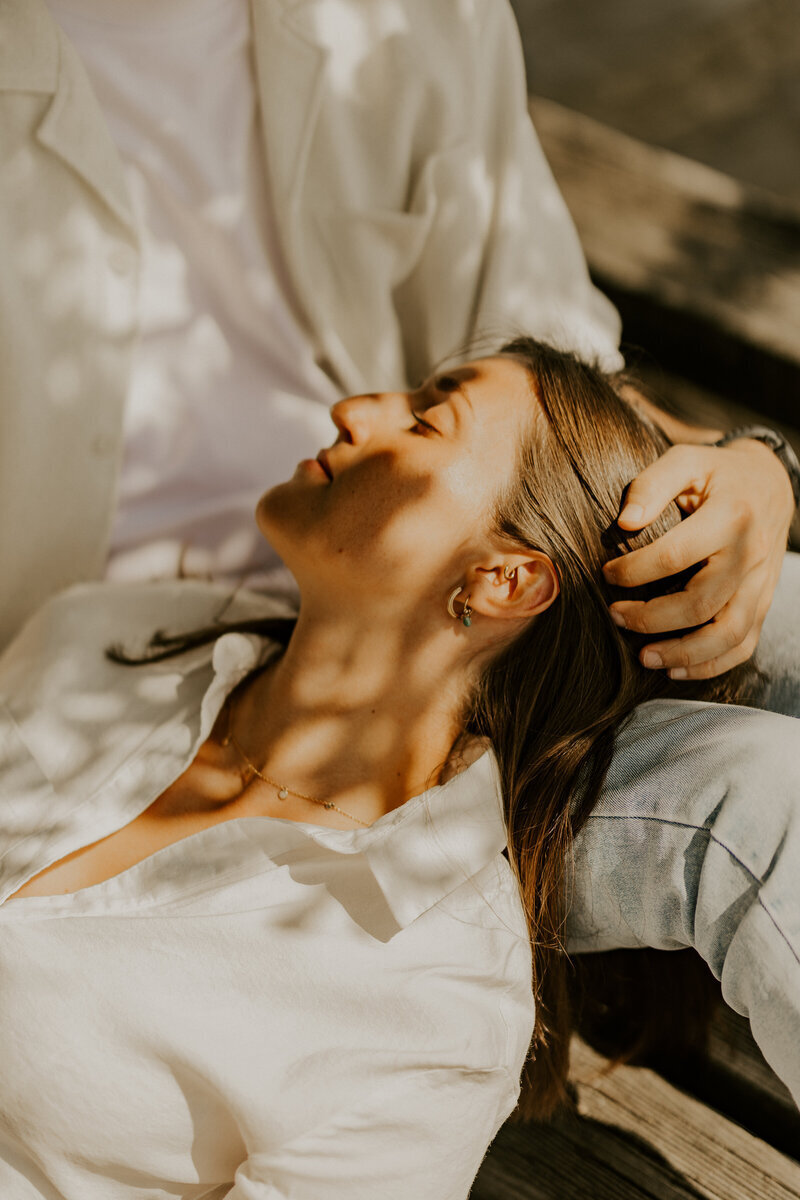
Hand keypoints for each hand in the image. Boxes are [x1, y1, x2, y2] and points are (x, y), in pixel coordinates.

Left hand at [603, 439, 794, 678]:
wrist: (770, 485)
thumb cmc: (716, 474)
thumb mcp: (686, 460)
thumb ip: (651, 484)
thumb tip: (624, 522)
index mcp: (731, 516)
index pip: (676, 555)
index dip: (635, 571)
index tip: (606, 574)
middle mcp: (750, 554)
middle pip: (701, 602)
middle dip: (651, 617)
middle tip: (615, 615)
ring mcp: (760, 584)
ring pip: (728, 633)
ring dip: (683, 653)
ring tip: (643, 657)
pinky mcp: (762, 602)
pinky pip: (744, 645)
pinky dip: (711, 665)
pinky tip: (675, 670)